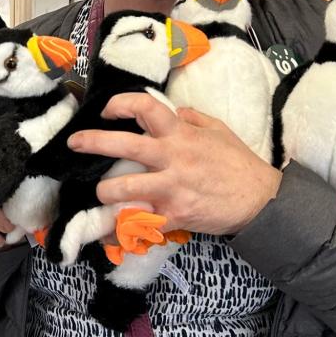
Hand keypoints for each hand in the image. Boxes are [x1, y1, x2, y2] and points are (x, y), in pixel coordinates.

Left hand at [67, 93, 281, 236]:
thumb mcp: (219, 130)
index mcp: (181, 134)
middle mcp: (171, 157)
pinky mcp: (174, 215)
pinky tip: (113, 232)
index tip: (107, 111)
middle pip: (123, 145)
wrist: (261, 201)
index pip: (144, 107)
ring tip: (99, 195)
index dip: (120, 104)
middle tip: (74, 144)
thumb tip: (174, 111)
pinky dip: (124, 228)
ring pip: (122, 188)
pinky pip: (140, 222)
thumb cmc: (239, 164)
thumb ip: (193, 118)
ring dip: (104, 192)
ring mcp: (171, 188)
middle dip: (92, 142)